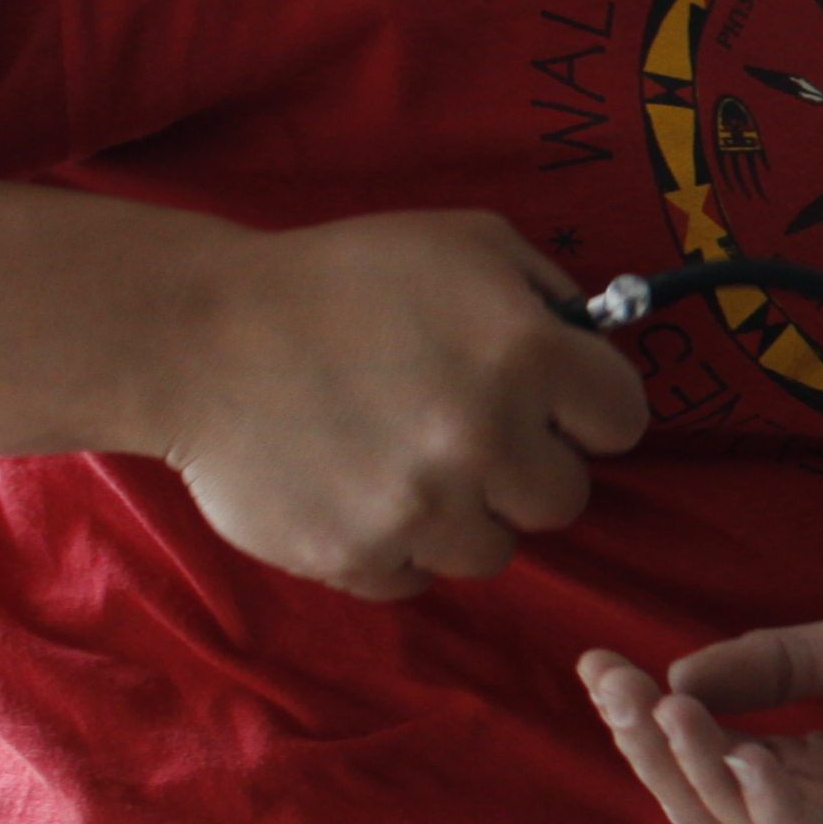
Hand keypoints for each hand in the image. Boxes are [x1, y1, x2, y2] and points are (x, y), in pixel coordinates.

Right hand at [158, 210, 647, 597]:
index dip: (585, 408)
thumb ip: (549, 294)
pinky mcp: (359, 557)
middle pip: (565, 498)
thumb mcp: (465, 243)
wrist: (200, 335)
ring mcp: (422, 507)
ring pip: (495, 550)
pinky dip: (396, 547)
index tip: (548, 401)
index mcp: (528, 355)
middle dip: (525, 467)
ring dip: (463, 514)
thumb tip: (594, 348)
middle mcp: (486, 438)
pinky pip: (418, 579)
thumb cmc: (340, 278)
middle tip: (464, 430)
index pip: (623, 421)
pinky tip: (358, 488)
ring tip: (402, 458)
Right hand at [579, 611, 822, 823]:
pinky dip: (782, 819)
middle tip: (622, 693)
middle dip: (655, 751)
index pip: (710, 756)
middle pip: (712, 806)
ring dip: (705, 777)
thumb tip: (679, 678)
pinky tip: (753, 765)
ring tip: (675, 716)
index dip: (651, 718)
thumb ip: (783, 659)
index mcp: (817, 768)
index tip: (600, 665)